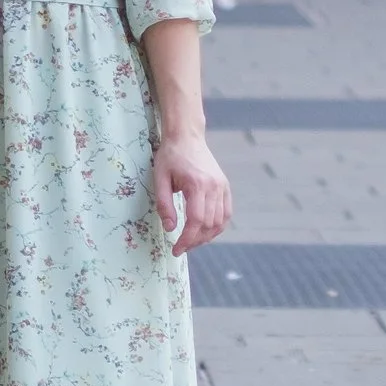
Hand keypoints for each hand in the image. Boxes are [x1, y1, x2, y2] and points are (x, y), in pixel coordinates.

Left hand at [152, 127, 230, 256]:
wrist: (186, 136)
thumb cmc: (170, 156)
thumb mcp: (159, 178)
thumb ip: (164, 204)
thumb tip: (170, 228)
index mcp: (197, 184)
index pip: (196, 221)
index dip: (187, 239)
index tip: (176, 249)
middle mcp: (214, 186)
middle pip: (209, 224)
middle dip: (195, 241)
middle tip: (180, 247)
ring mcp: (222, 186)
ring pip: (220, 221)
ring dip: (206, 236)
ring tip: (191, 241)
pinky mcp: (225, 186)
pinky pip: (226, 213)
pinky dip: (218, 226)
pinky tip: (205, 231)